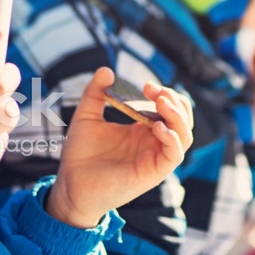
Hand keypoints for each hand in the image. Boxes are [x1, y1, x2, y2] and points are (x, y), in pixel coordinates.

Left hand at [46, 67, 192, 228]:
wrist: (69, 184)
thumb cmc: (79, 155)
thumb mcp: (86, 116)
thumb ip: (95, 93)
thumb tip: (107, 70)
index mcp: (142, 130)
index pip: (169, 108)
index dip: (165, 93)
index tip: (146, 85)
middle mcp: (153, 143)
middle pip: (183, 119)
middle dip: (174, 100)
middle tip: (152, 90)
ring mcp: (155, 158)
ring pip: (185, 136)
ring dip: (177, 116)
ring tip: (160, 102)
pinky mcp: (153, 173)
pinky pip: (175, 155)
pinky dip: (172, 138)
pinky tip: (157, 126)